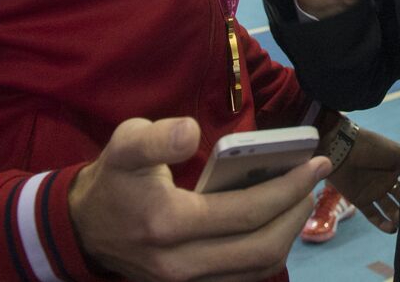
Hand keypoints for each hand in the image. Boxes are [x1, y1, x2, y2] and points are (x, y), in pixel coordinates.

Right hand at [69, 116, 330, 281]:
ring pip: (257, 270)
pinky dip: (267, 253)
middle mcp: (181, 263)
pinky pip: (242, 278)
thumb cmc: (114, 179)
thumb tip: (191, 132)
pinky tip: (277, 223)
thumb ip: (157, 137)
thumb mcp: (125, 145)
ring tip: (300, 198)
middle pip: (262, 248)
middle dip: (297, 212)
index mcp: (170, 224)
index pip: (248, 212)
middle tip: (314, 180)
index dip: (289, 188)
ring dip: (288, 234)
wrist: (82, 227)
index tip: (317, 163)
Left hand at [328, 126, 399, 233]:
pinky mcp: (361, 200)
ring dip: (398, 216)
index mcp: (397, 166)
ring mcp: (374, 191)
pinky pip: (374, 215)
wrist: (342, 149)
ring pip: (390, 208)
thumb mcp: (397, 152)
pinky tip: (392, 228)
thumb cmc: (372, 147)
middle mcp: (387, 180)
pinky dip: (382, 224)